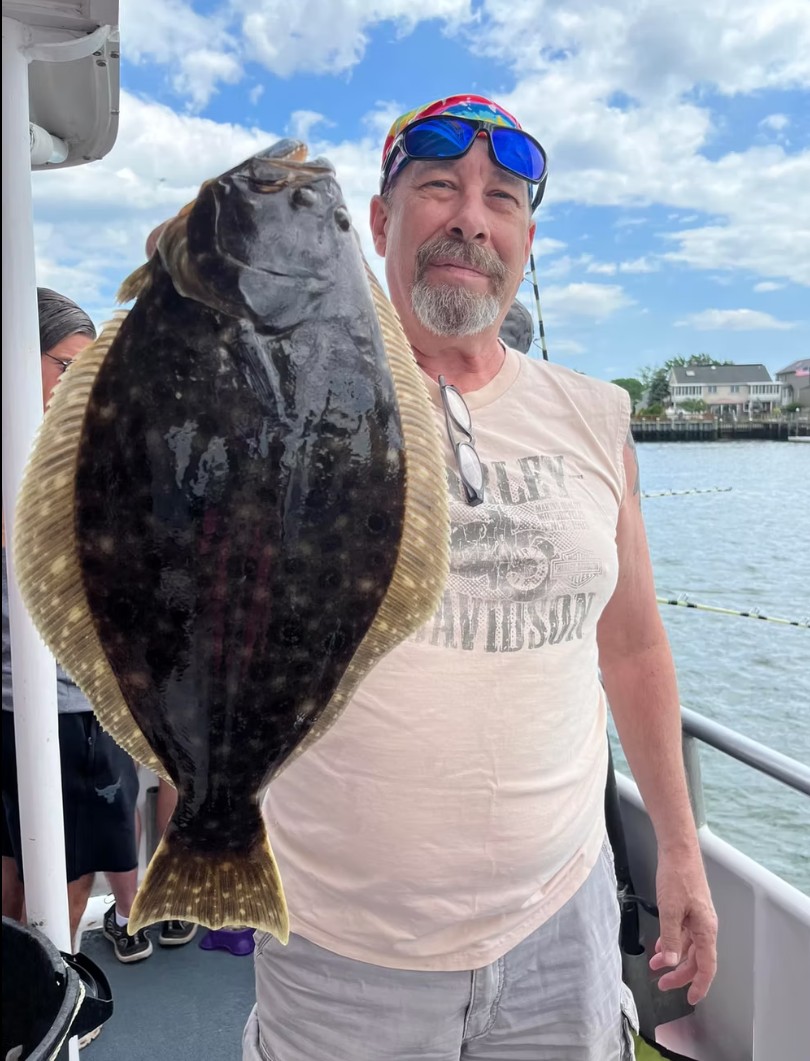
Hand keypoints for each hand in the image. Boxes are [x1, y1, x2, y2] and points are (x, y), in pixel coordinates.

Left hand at [648, 847, 717, 1004]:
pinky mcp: (689, 910)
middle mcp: (705, 927)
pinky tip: (660, 947)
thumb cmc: (677, 877)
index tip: (690, 999)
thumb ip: (672, 937)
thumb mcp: (670, 909)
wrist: (678, 851)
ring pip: (688, 947)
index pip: (707, 966)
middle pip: (696, 960)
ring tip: (655, 966)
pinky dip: (672, 942)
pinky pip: (682, 934)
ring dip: (673, 958)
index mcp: (706, 929)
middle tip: (662, 985)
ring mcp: (697, 918)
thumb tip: (672, 963)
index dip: (700, 985)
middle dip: (680, 975)